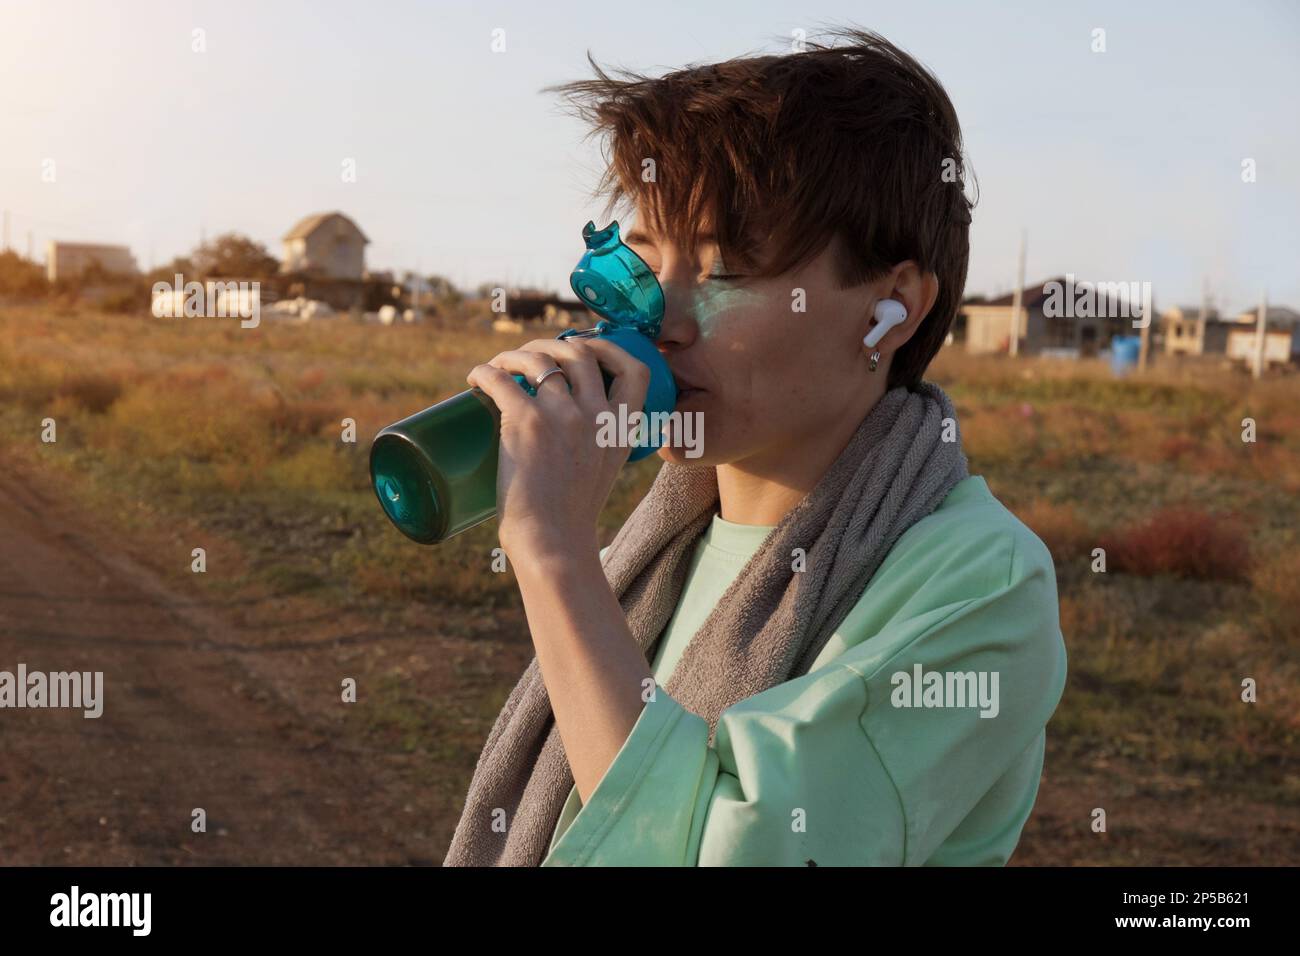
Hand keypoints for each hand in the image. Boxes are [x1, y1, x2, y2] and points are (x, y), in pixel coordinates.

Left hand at [466, 336, 650, 558]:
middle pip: (580, 353)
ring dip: (515, 354)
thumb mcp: (603, 472)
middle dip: (554, 344)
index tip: (586, 348)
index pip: (635, 370)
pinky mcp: (526, 421)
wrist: (552, 542)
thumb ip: (597, 446)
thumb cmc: (571, 516)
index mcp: (622, 429)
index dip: (611, 349)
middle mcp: (597, 415)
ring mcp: (562, 415)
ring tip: (500, 366)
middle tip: (530, 357)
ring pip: (539, 358)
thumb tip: (570, 431)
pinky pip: (501, 378)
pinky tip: (476, 377)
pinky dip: (484, 371)